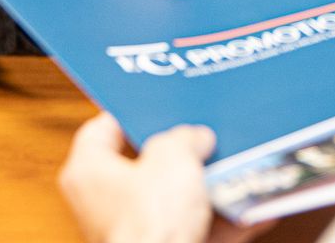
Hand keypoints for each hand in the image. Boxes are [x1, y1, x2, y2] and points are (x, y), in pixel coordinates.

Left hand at [61, 113, 222, 242]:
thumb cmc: (150, 221)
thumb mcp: (174, 156)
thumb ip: (185, 138)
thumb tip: (196, 139)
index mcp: (87, 171)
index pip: (101, 129)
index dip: (132, 113)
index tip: (157, 105)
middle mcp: (102, 203)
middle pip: (144, 164)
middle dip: (181, 152)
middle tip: (202, 135)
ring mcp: (131, 229)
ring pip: (173, 198)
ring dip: (206, 186)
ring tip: (233, 168)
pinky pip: (193, 227)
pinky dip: (219, 219)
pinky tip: (247, 208)